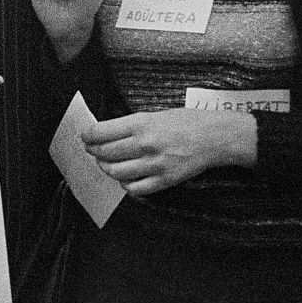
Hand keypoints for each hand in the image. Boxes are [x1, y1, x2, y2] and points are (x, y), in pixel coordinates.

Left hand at [82, 108, 257, 196]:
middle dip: (94, 152)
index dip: (88, 136)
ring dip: (107, 168)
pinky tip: (126, 177)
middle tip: (92, 150)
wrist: (216, 137)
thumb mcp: (157, 114)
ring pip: (116, 172)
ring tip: (107, 163)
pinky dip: (125, 184)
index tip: (85, 136)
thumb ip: (132, 125)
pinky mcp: (163, 180)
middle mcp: (145, 144)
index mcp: (142, 123)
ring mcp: (154, 164)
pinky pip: (134, 188)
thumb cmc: (188, 122)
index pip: (102, 132)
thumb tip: (107, 133)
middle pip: (105, 153)